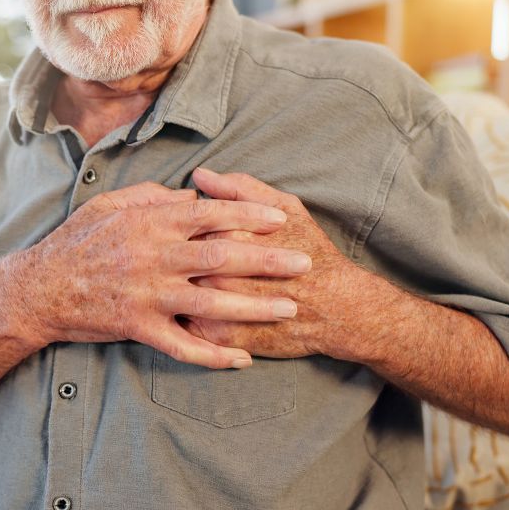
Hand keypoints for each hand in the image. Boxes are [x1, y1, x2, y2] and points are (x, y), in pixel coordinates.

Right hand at [5, 181, 312, 368]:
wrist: (39, 288)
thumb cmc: (77, 240)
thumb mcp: (109, 204)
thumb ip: (152, 196)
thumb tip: (190, 194)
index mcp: (149, 224)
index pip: (209, 215)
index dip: (248, 214)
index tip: (281, 217)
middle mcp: (153, 258)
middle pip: (221, 258)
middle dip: (266, 260)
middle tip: (304, 262)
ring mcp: (147, 295)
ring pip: (210, 303)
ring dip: (254, 307)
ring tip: (289, 307)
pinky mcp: (138, 327)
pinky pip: (182, 345)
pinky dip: (213, 355)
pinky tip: (242, 360)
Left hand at [184, 168, 372, 359]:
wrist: (337, 308)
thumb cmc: (311, 252)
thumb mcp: (285, 207)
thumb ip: (240, 189)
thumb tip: (200, 175)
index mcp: (229, 235)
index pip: (184, 224)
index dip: (179, 225)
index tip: (183, 229)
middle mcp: (218, 271)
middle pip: (175, 260)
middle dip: (170, 258)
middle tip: (174, 257)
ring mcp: (217, 305)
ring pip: (175, 292)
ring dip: (170, 286)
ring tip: (176, 280)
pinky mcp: (220, 334)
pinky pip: (185, 325)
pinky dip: (180, 315)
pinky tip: (184, 306)